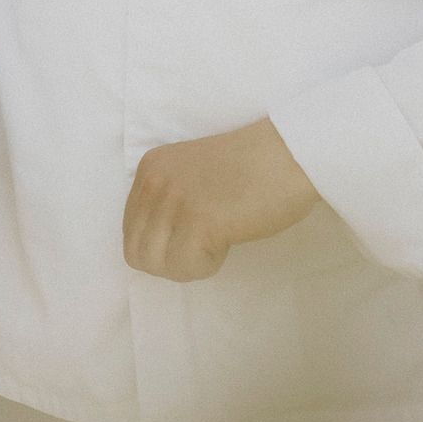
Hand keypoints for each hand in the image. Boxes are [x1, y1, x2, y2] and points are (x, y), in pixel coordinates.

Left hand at [121, 118, 318, 282]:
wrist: (292, 154)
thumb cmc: (254, 169)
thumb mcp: (191, 176)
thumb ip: (168, 201)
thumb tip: (156, 245)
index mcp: (150, 168)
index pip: (130, 231)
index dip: (163, 245)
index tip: (195, 234)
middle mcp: (153, 181)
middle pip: (137, 252)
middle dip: (170, 260)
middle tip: (205, 245)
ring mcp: (174, 200)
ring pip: (156, 264)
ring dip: (187, 265)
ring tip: (217, 242)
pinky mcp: (197, 220)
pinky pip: (184, 268)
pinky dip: (206, 266)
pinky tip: (227, 243)